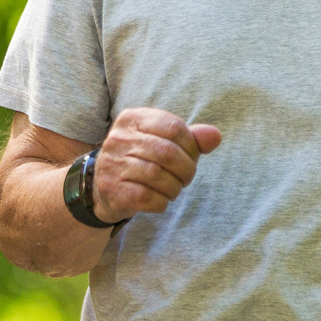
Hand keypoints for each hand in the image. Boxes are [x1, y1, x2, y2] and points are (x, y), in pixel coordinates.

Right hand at [90, 107, 221, 223]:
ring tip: (173, 189)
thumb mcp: (164, 143)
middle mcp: (118, 138)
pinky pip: (147, 197)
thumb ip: (191, 139)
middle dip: (186, 170)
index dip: (191, 146)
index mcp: (132, 119)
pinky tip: (160, 200)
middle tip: (186, 178)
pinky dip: (162, 202)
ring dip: (175, 187)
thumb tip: (215, 136)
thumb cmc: (142, 161)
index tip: (190, 157)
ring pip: (158, 175)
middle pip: (167, 152)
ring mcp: (112, 164)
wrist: (105, 187)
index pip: (174, 127)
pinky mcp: (111, 189)